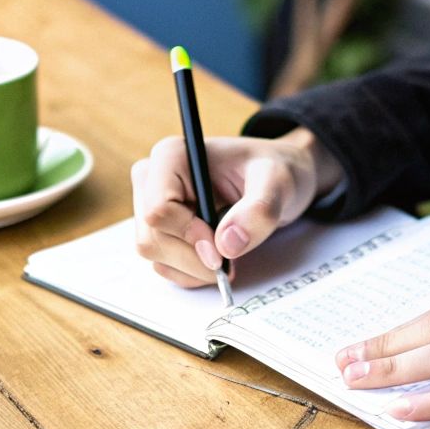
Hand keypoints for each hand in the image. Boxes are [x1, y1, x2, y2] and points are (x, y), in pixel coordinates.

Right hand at [130, 127, 342, 287]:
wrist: (275, 181)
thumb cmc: (274, 171)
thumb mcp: (278, 182)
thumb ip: (259, 209)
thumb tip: (227, 244)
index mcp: (172, 156)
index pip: (157, 209)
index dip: (188, 235)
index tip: (221, 248)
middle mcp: (152, 179)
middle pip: (151, 237)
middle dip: (192, 259)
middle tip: (229, 262)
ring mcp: (151, 206)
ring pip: (154, 254)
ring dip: (193, 268)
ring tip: (228, 256)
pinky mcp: (159, 230)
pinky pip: (162, 264)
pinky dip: (191, 272)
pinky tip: (217, 258)